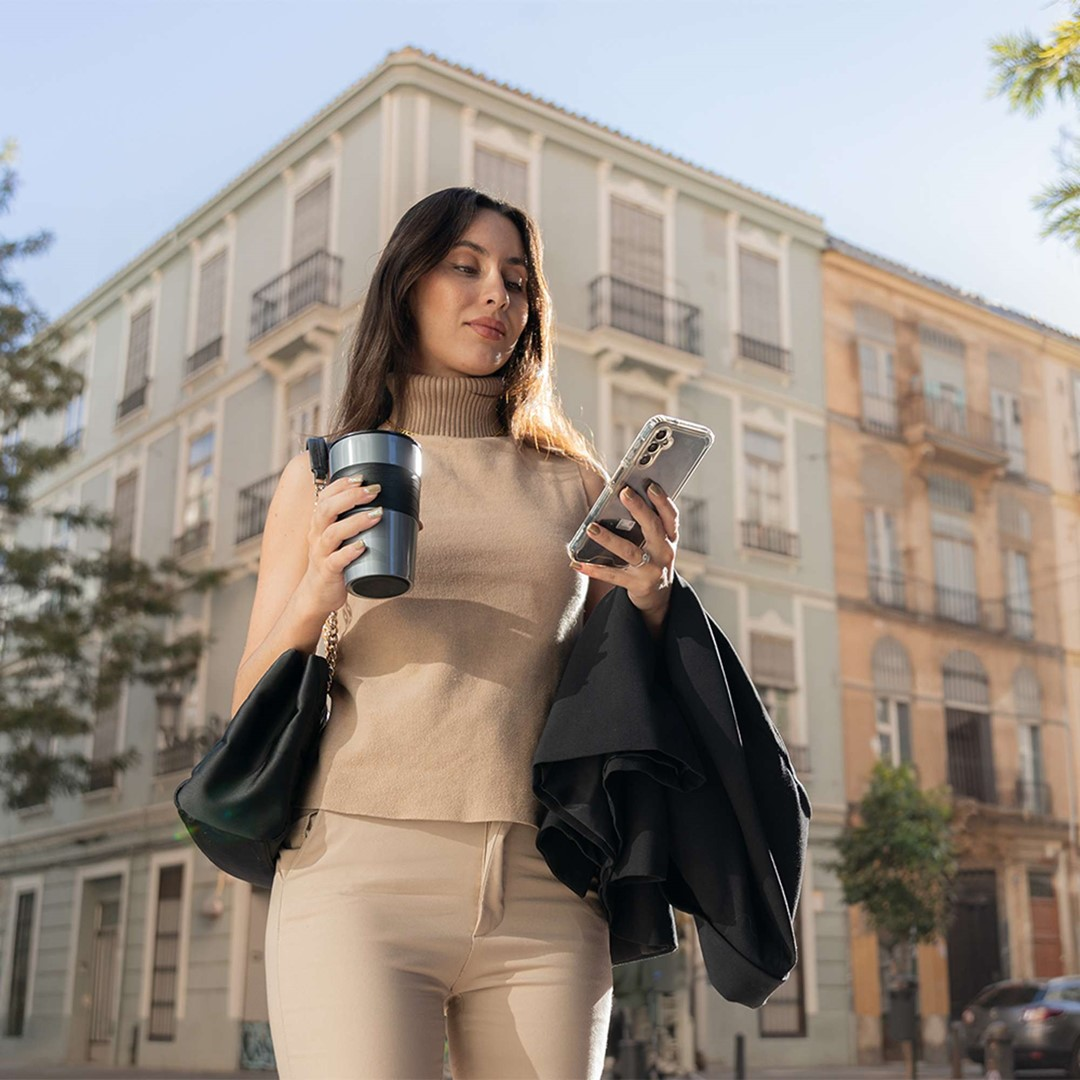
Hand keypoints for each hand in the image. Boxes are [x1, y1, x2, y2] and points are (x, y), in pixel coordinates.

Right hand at [298, 474, 384, 614]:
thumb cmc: (338, 562)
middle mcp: (317, 535)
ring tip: (377, 514)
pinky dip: (349, 552)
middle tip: (375, 490)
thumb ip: (374, 528)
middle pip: (327, 509)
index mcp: (321, 523)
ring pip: (332, 533)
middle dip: (351, 497)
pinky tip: (362, 546)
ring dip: (356, 521)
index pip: (325, 496)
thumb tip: (416, 522)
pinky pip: (336, 560)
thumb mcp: (349, 541)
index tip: (362, 477)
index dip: (341, 484)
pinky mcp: (328, 572)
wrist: (318, 594)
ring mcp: (321, 554)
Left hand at [571, 482, 677, 629]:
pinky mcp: (637, 585)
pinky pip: (613, 576)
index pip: (670, 516)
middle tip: (623, 492)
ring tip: (591, 528)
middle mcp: (664, 553)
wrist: (658, 596)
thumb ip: (646, 524)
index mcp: (670, 538)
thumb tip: (622, 496)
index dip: (662, 501)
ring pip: (630, 551)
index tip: (650, 485)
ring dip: (609, 539)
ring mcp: (652, 570)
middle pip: (653, 528)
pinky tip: (577, 563)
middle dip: (639, 509)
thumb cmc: (652, 559)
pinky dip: (595, 570)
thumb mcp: (657, 542)